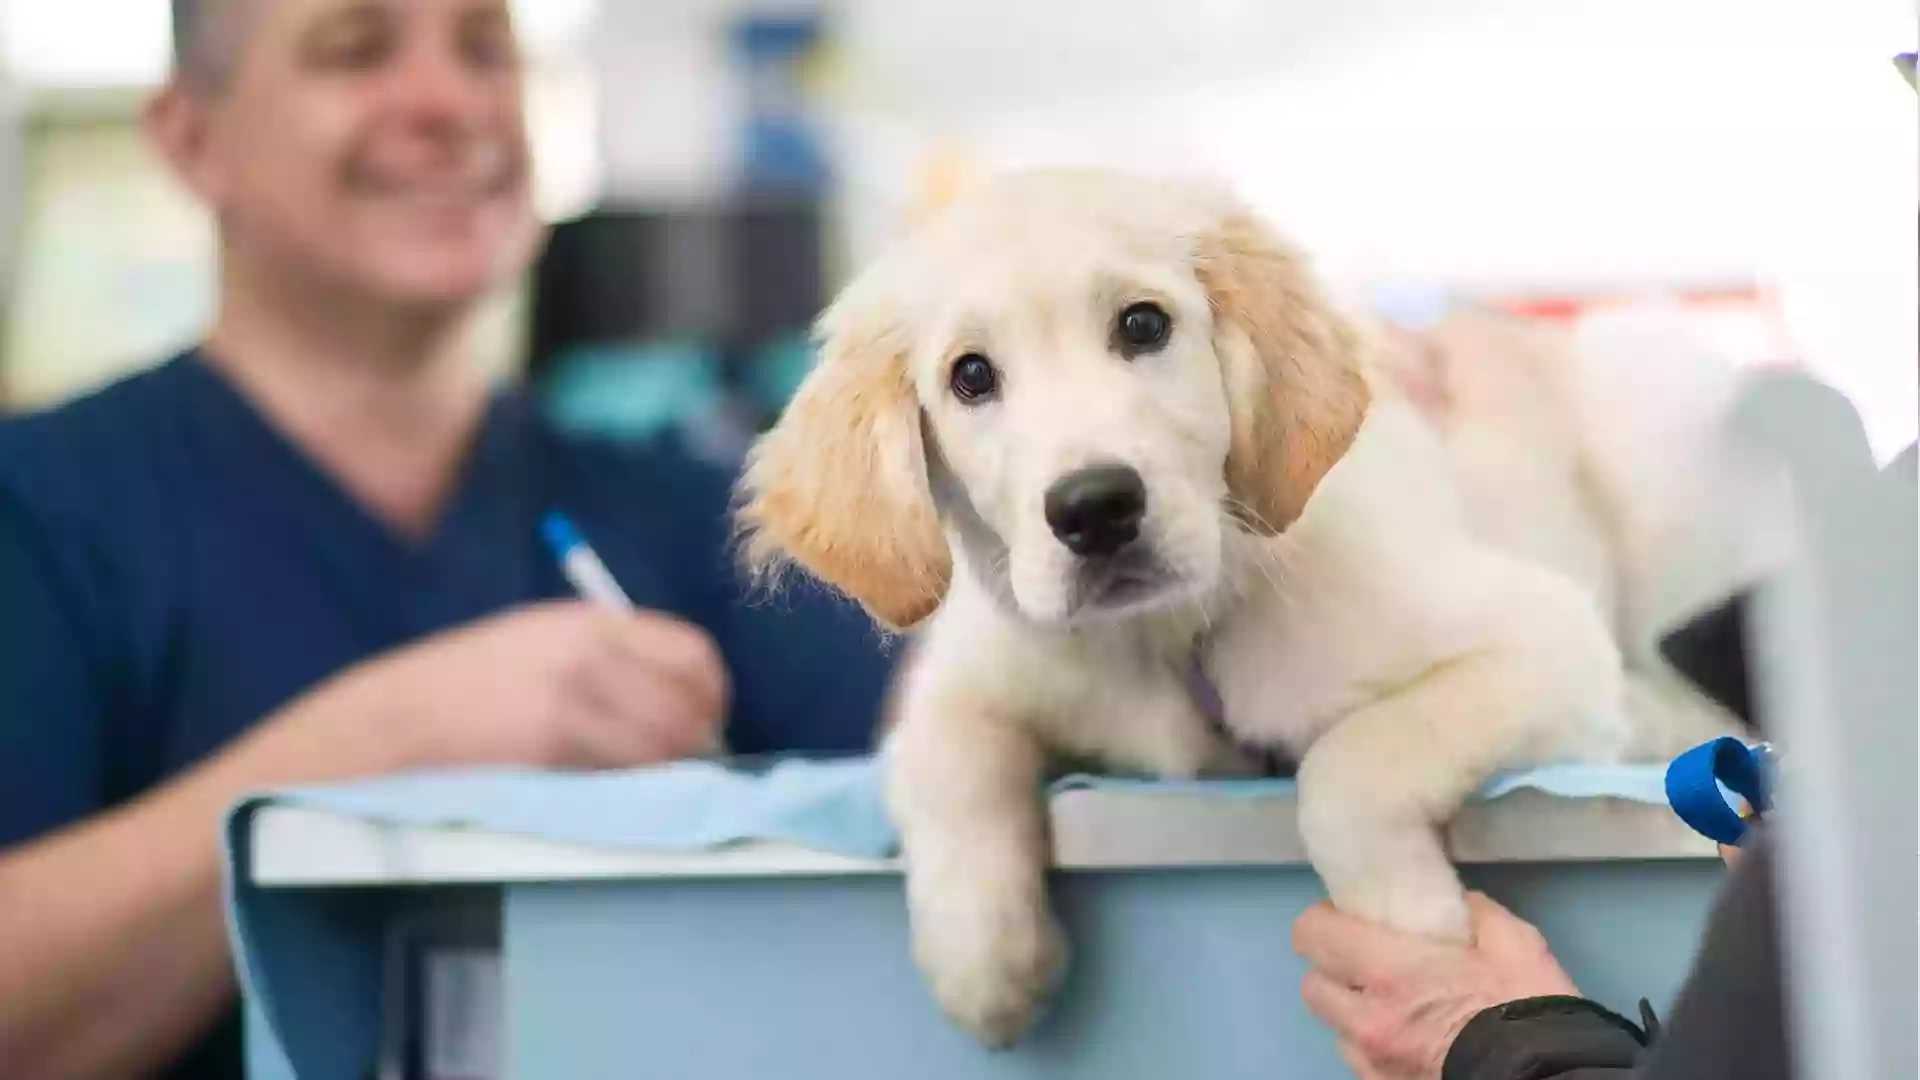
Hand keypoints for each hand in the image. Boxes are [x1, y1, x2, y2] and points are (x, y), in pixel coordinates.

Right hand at [289, 601, 728, 770]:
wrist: (394, 720)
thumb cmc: (468, 686)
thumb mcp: (541, 644)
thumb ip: (610, 659)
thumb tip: (681, 699)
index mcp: (589, 622)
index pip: (692, 651)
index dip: (713, 692)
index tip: (708, 719)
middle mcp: (587, 652)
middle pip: (687, 703)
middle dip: (701, 740)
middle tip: (696, 764)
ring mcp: (569, 700)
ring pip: (663, 745)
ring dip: (674, 772)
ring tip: (661, 784)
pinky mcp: (550, 747)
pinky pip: (621, 775)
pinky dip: (636, 790)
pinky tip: (622, 795)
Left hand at [1293, 892, 1579, 1079]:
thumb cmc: (1527, 1009)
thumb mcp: (1512, 942)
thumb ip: (1473, 912)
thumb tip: (1457, 901)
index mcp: (1387, 972)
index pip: (1310, 934)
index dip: (1325, 921)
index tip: (1350, 918)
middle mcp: (1366, 1020)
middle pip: (1312, 984)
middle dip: (1334, 969)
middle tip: (1368, 960)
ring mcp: (1372, 1062)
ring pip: (1335, 1028)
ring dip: (1352, 1011)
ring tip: (1390, 1004)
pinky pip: (1360, 1061)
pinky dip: (1373, 1045)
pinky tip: (1408, 1037)